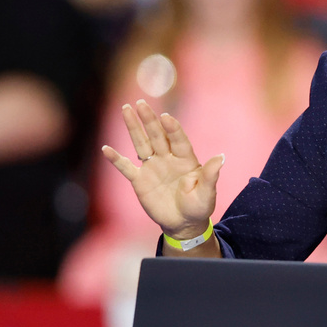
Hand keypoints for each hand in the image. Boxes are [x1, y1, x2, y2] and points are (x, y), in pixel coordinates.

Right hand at [101, 100, 223, 238]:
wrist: (184, 223)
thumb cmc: (199, 206)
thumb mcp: (207, 193)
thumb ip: (211, 175)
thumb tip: (221, 157)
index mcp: (186, 159)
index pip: (178, 140)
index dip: (173, 129)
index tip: (166, 117)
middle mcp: (168, 159)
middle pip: (157, 136)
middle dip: (149, 120)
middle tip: (140, 103)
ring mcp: (153, 168)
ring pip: (141, 144)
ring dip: (134, 128)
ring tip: (126, 109)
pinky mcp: (140, 180)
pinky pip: (126, 168)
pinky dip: (116, 159)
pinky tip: (106, 149)